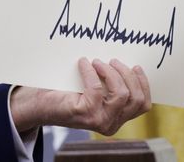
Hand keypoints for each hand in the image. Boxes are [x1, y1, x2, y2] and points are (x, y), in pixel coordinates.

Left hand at [9, 58, 151, 135]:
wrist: (40, 102)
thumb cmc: (66, 91)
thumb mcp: (95, 87)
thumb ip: (111, 82)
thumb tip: (125, 59)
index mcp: (118, 118)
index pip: (143, 105)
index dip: (143, 83)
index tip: (136, 66)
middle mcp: (112, 124)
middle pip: (135, 98)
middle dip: (127, 74)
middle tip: (112, 60)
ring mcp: (100, 121)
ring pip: (122, 95)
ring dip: (111, 73)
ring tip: (98, 62)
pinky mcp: (86, 115)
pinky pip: (97, 89)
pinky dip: (91, 72)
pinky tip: (84, 63)